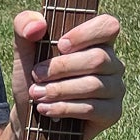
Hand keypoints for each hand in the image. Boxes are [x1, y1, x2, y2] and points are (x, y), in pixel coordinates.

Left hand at [10, 10, 125, 136]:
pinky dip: (64, 108)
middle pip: (97, 59)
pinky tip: (45, 109)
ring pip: (94, 85)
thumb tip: (39, 25)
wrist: (29, 114)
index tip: (60, 44)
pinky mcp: (112, 113)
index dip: (86, 34)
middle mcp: (112, 62)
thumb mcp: (23, 48)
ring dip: (59, 90)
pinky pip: (93, 108)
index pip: (108, 25)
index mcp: (97, 41)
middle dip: (61, 68)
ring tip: (36, 94)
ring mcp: (116, 88)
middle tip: (36, 76)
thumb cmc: (33, 77)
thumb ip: (24, 25)